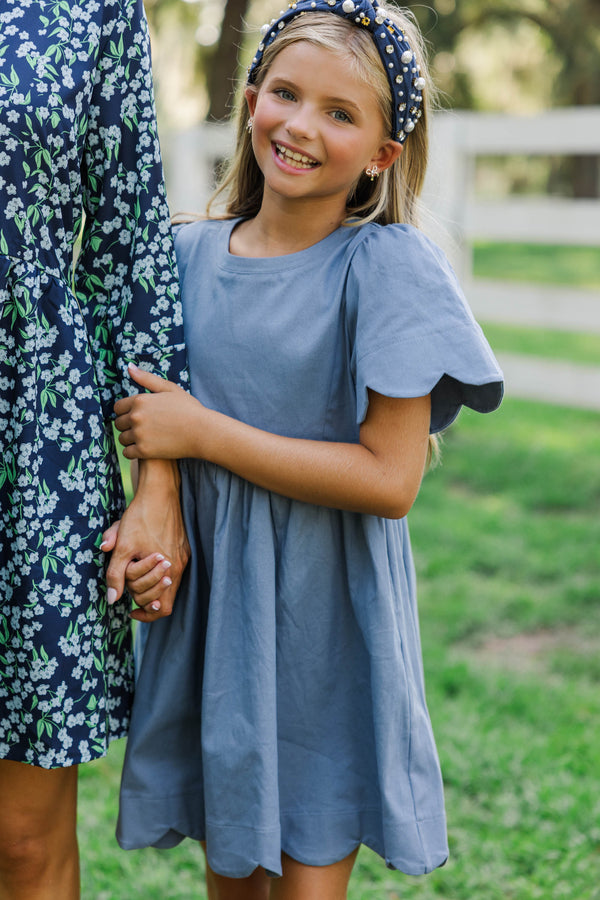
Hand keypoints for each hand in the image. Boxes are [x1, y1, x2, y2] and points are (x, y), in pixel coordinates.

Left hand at [102, 459, 189, 621]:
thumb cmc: (140, 517)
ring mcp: (183, 555)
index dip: (145, 614)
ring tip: (136, 577)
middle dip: (145, 599)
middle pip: (165, 598)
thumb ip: (116, 575)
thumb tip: (113, 599)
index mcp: (168, 569)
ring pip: (169, 584)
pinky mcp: (184, 546)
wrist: (160, 491)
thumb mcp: (122, 546)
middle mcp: (180, 565)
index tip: (130, 610)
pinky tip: (146, 563)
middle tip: (130, 591)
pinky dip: (159, 573)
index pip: (161, 607)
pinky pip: (174, 569)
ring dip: (152, 585)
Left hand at [114, 364, 203, 459]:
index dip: (126, 412)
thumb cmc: (189, 409)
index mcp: (140, 400)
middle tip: (142, 428)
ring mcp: (139, 435)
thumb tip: (129, 367)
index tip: (136, 416)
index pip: (118, 408)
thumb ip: (147, 378)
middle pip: (119, 424)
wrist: (203, 432)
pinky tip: (145, 449)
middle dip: (127, 425)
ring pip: (123, 439)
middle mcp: (136, 417)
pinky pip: (128, 453)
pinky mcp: (144, 451)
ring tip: (145, 438)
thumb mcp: (170, 389)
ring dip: (130, 439)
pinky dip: (134, 452)